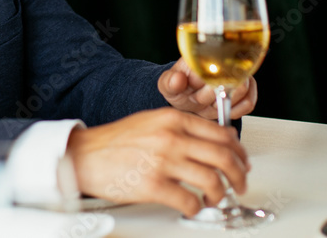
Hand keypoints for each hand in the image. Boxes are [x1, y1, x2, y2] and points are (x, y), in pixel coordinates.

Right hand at [65, 108, 249, 215]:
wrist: (84, 155)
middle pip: (224, 156)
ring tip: (216, 199)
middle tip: (239, 184)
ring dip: (221, 194)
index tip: (242, 162)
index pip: (222, 134)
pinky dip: (197, 208)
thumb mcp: (151, 122)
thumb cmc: (114, 142)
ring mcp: (163, 161)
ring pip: (212, 180)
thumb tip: (214, 140)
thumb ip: (182, 128)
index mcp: (173, 119)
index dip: (239, 152)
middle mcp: (171, 137)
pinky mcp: (153, 185)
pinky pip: (190, 201)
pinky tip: (193, 207)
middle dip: (239, 175)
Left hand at [158, 58, 257, 120]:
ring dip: (224, 103)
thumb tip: (178, 78)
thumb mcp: (168, 87)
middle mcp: (225, 60)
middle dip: (210, 97)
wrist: (191, 101)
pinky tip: (221, 107)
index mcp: (203, 55)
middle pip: (229, 79)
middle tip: (198, 99)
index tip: (193, 94)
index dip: (202, 87)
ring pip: (242, 90)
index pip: (213, 67)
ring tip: (209, 102)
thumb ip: (170, 82)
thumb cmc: (181, 90)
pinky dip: (234, 110)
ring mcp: (239, 73)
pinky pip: (249, 102)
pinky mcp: (249, 87)